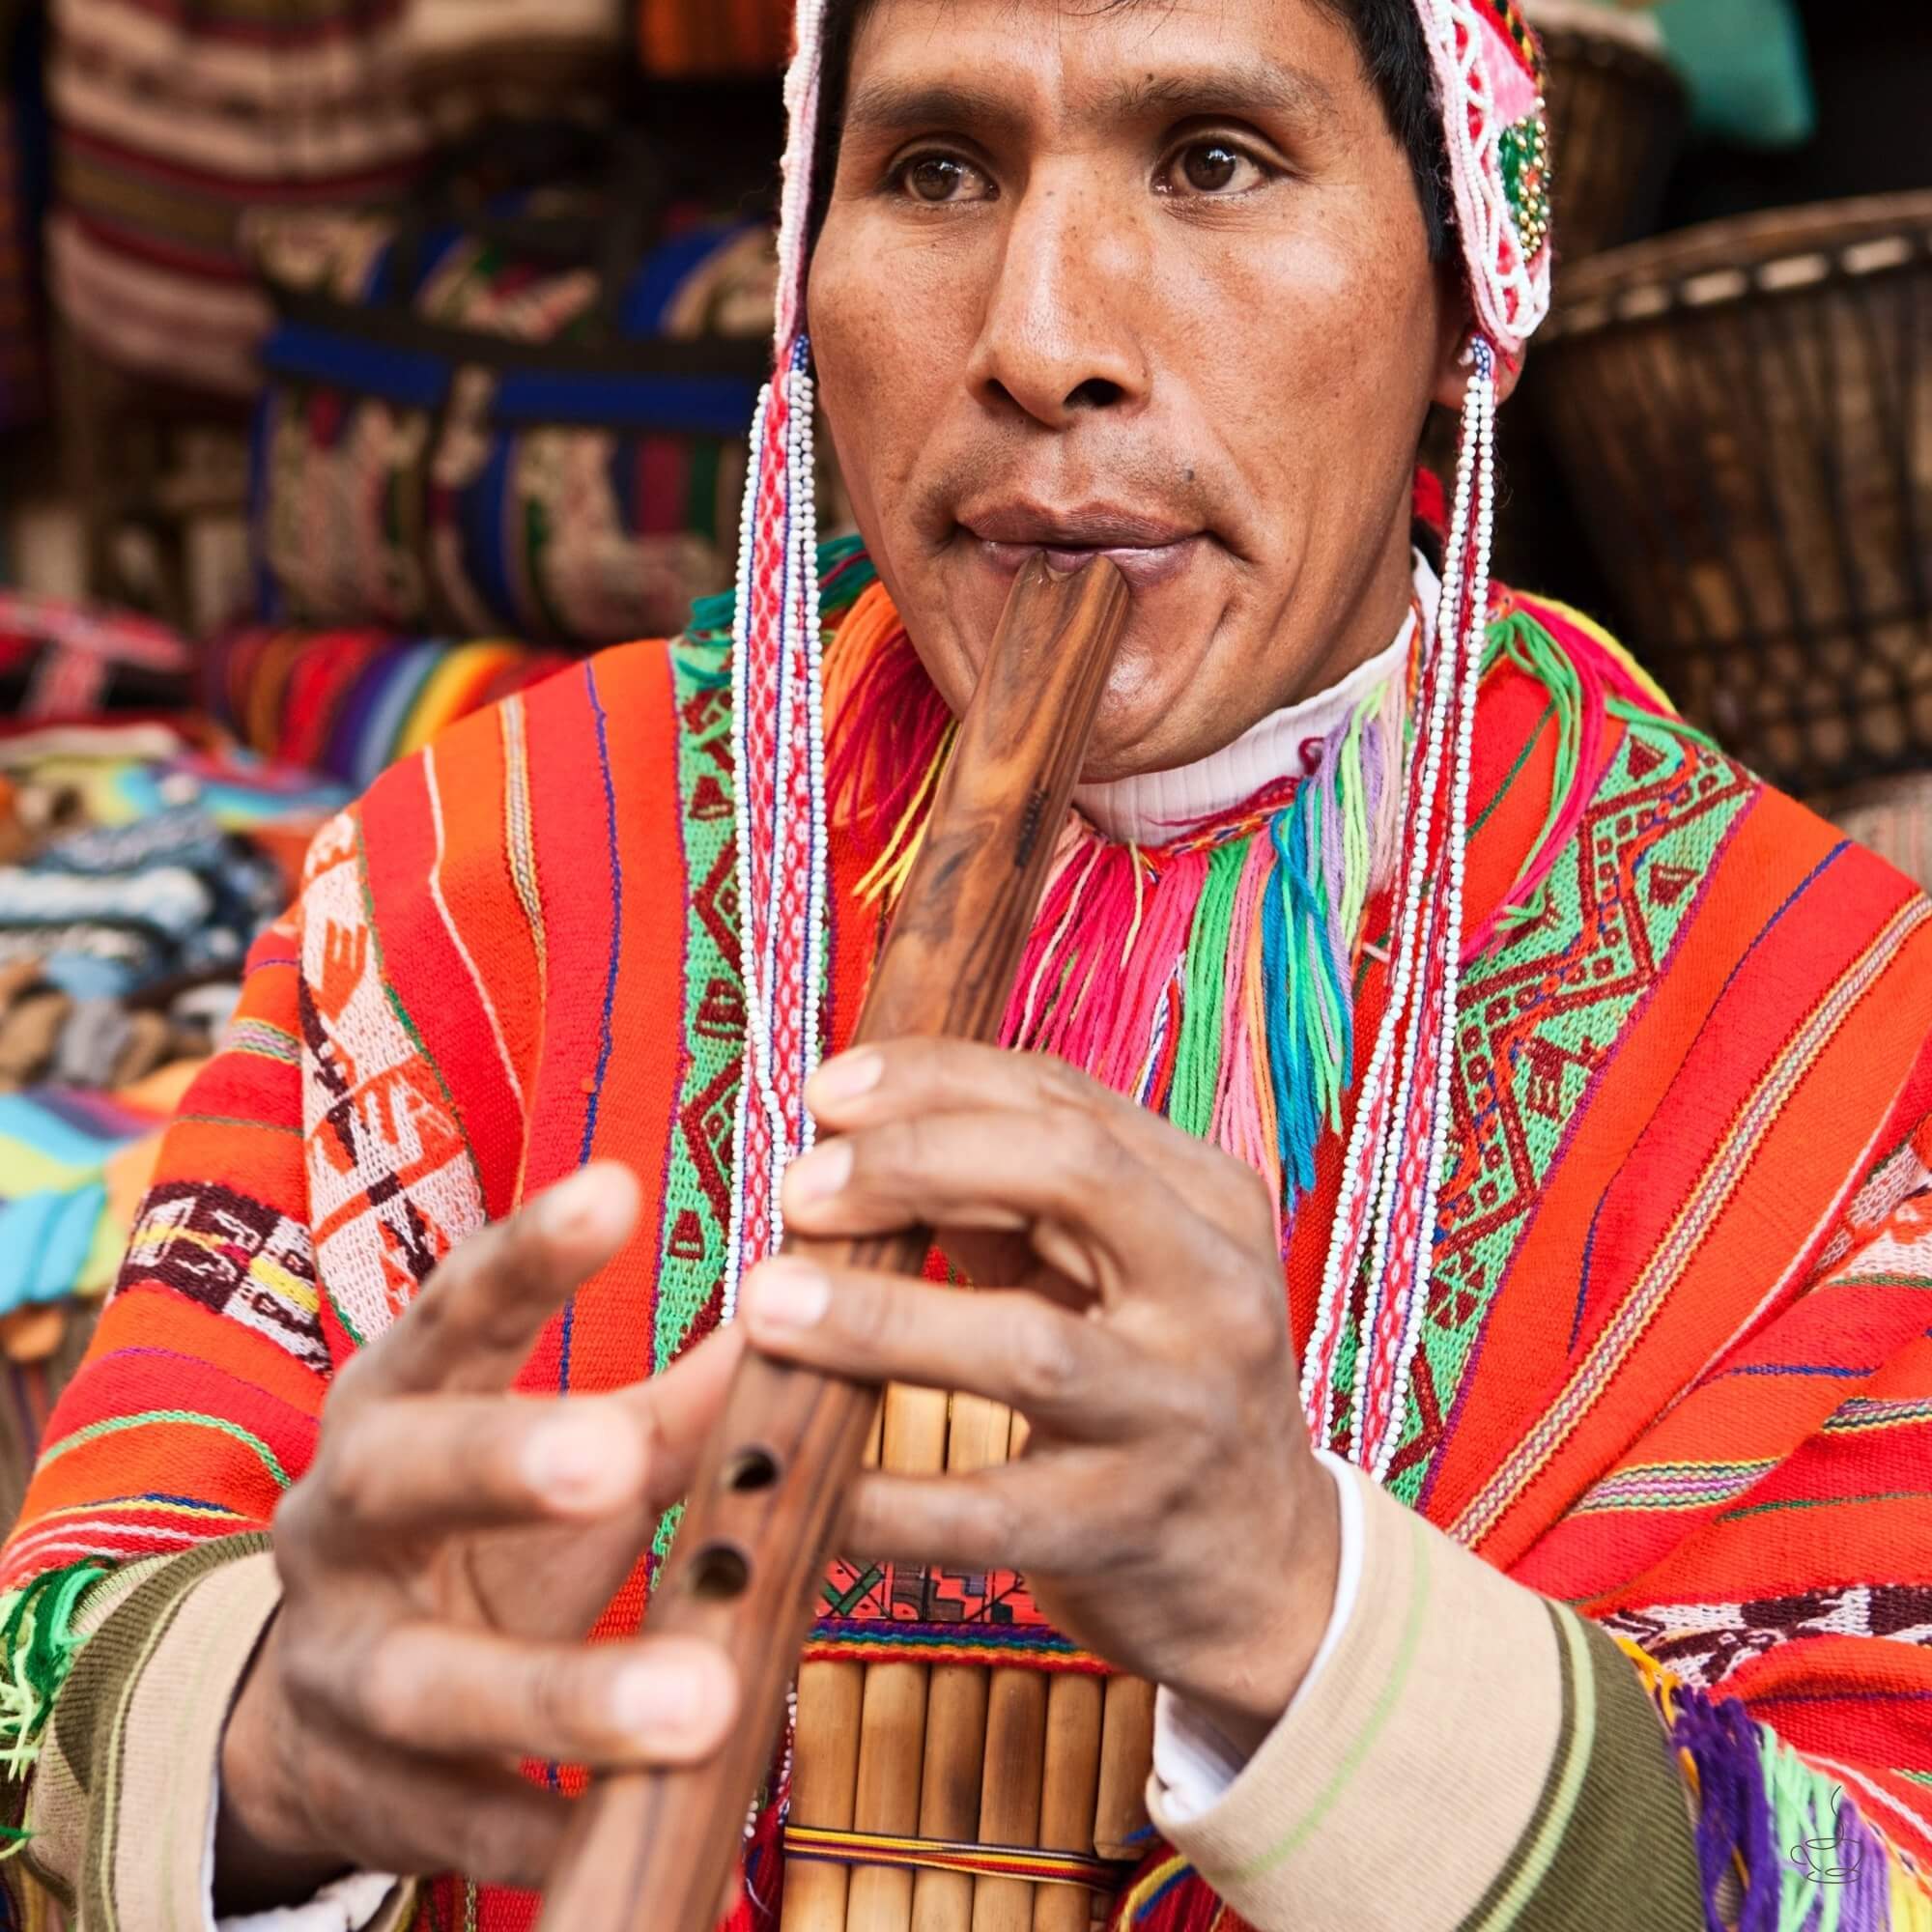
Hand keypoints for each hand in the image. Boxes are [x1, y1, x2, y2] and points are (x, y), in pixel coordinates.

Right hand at [217, 1164, 742, 1908]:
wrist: (327, 1710)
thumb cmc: (479, 1538)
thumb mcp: (558, 1451)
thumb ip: (672, 1400)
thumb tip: (796, 1314)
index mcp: (401, 1405)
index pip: (453, 1311)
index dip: (524, 1256)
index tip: (614, 1187)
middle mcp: (346, 1522)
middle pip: (401, 1476)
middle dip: (503, 1462)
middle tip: (615, 1457)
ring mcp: (346, 1665)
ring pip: (432, 1682)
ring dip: (565, 1693)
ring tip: (705, 1701)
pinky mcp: (375, 1796)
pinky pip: (461, 1827)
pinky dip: (548, 1835)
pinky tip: (634, 1840)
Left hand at [745, 1042, 1338, 1752]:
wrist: (1267, 1567)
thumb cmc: (1154, 1382)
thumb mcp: (1112, 1267)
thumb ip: (1000, 1200)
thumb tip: (841, 1146)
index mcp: (1207, 1202)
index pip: (1066, 1102)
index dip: (936, 1081)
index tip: (828, 1091)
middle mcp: (1213, 1294)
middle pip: (1070, 1177)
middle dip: (916, 1163)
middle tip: (800, 1188)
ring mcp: (1177, 1416)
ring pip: (1027, 1347)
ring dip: (879, 1318)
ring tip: (766, 1304)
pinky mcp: (1125, 1531)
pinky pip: (985, 1511)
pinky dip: (879, 1496)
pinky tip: (800, 1473)